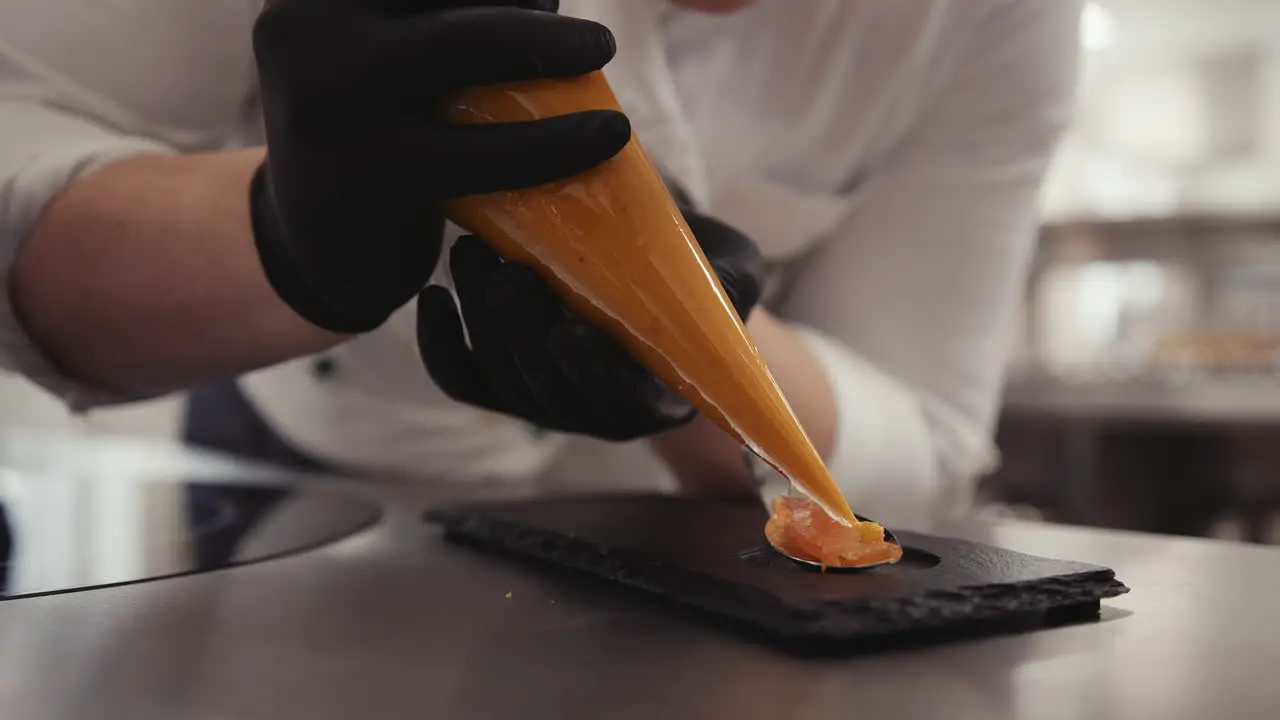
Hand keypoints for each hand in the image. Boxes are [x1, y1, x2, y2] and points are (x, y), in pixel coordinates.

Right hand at [249, 0, 629, 332]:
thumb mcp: (375, 57)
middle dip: (526, 1)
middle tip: (593, 39)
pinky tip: (605, 136)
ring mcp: (325, 98)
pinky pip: (480, 149)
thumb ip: (432, 19)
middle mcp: (303, 26)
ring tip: (599, 57)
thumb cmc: (368, 136)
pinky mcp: (364, 175)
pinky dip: (555, 141)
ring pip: (464, 43)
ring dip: (549, 46)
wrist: (310, 252)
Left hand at [416, 208, 766, 440]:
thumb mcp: (729, 274)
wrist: (645, 264)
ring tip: (470, 256)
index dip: (593, 375)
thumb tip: (721, 291)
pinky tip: (432, 295)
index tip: (573, 333)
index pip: (619, 403)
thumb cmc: (692, 273)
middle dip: (521, 333)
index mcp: (652, 398)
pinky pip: (460, 378)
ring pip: (499, 378)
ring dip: (478, 321)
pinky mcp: (498, 378)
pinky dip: (438, 343)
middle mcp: (592, 412)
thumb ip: (731, 286)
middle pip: (546, 392)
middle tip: (507, 272)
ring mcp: (540, 398)